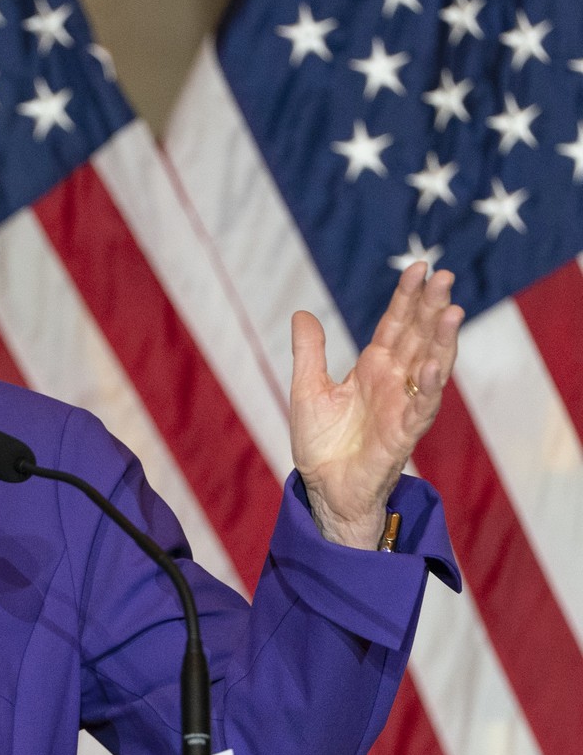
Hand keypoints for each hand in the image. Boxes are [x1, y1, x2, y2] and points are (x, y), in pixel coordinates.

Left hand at [289, 263, 462, 548]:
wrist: (323, 486)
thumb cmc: (320, 442)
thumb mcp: (307, 389)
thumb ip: (309, 352)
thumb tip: (302, 313)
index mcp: (373, 368)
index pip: (395, 325)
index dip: (406, 298)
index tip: (418, 268)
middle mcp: (394, 381)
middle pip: (418, 337)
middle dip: (431, 307)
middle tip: (445, 275)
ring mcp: (402, 406)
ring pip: (430, 366)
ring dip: (442, 340)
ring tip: (452, 311)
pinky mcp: (404, 433)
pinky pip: (421, 407)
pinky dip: (429, 387)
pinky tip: (434, 365)